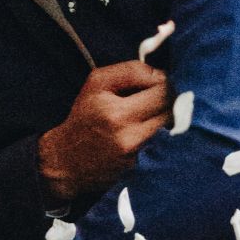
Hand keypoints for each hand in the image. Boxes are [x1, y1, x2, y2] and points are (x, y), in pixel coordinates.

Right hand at [37, 61, 168, 199]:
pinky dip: (162, 135)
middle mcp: (128, 136)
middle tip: (159, 96)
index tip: (155, 81)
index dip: (163, 82)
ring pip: (172, 127)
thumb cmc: (85, 116)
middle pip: (171, 109)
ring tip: (153, 113)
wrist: (67, 161)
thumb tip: (162, 74)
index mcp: (116, 112)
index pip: (162, 90)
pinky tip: (149, 131)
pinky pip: (164, 144)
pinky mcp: (141, 169)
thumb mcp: (97, 83)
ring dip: (168, 117)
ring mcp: (136, 156)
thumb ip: (131, 71)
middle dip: (170, 99)